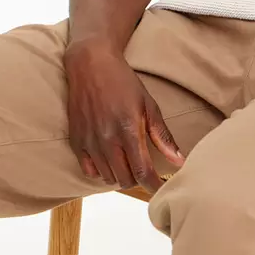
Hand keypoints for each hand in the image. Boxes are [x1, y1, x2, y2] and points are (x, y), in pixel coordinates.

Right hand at [63, 42, 186, 193]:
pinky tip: (109, 158)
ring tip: (127, 161)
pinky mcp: (76, 141)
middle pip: (125, 179)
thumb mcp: (149, 105)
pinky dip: (101, 171)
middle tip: (144, 168)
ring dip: (120, 175)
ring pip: (108, 177)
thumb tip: (179, 161)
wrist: (90, 65)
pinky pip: (88, 171)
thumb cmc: (123, 82)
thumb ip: (162, 136)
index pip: (142, 172)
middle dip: (138, 179)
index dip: (153, 185)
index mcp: (129, 130)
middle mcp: (107, 139)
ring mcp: (89, 141)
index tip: (161, 189)